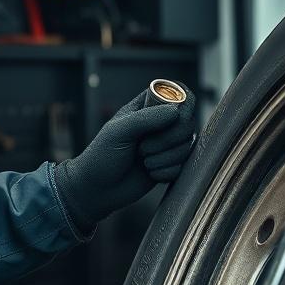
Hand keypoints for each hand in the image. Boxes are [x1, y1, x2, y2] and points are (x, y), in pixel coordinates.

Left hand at [54, 86, 196, 229]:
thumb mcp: (119, 131)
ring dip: (164, 158)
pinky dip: (165, 172)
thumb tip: (176, 112)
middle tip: (142, 149)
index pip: (178, 95)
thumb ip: (146, 118)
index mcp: (147, 107)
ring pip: (185, 146)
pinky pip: (181, 167)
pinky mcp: (169, 166)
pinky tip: (148, 173)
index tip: (174, 117)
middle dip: (168, 139)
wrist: (97, 189)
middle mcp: (160, 124)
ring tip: (142, 162)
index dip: (183, 104)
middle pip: (187, 123)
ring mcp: (166, 146)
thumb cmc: (102, 155)